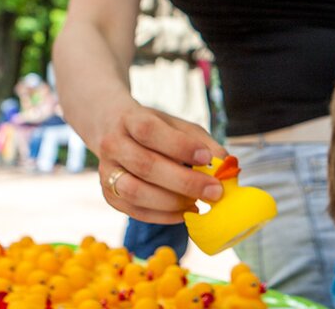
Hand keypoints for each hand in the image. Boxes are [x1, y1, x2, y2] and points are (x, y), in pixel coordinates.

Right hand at [90, 97, 227, 223]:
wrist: (113, 131)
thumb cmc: (156, 130)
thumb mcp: (178, 126)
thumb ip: (203, 143)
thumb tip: (227, 166)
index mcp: (130, 119)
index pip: (150, 131)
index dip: (180, 146)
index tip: (206, 158)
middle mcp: (113, 145)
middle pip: (145, 165)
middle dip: (184, 182)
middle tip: (214, 191)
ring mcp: (106, 172)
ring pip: (135, 192)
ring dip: (172, 202)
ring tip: (198, 203)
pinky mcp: (109, 196)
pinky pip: (135, 211)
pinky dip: (163, 216)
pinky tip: (185, 212)